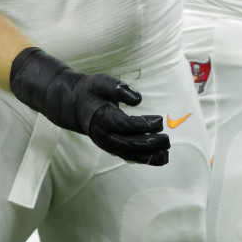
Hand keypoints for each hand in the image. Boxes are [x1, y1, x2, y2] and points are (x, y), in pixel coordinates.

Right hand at [9, 47, 169, 164]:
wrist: (74, 105)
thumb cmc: (91, 91)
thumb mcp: (102, 82)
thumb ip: (119, 88)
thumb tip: (138, 98)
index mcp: (101, 118)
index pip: (124, 125)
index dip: (143, 125)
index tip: (160, 121)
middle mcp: (103, 135)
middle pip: (128, 143)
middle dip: (149, 143)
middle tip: (167, 139)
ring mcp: (107, 144)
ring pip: (129, 154)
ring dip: (148, 156)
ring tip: (166, 155)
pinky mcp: (112, 147)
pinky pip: (128, 156)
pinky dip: (144, 159)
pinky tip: (159, 159)